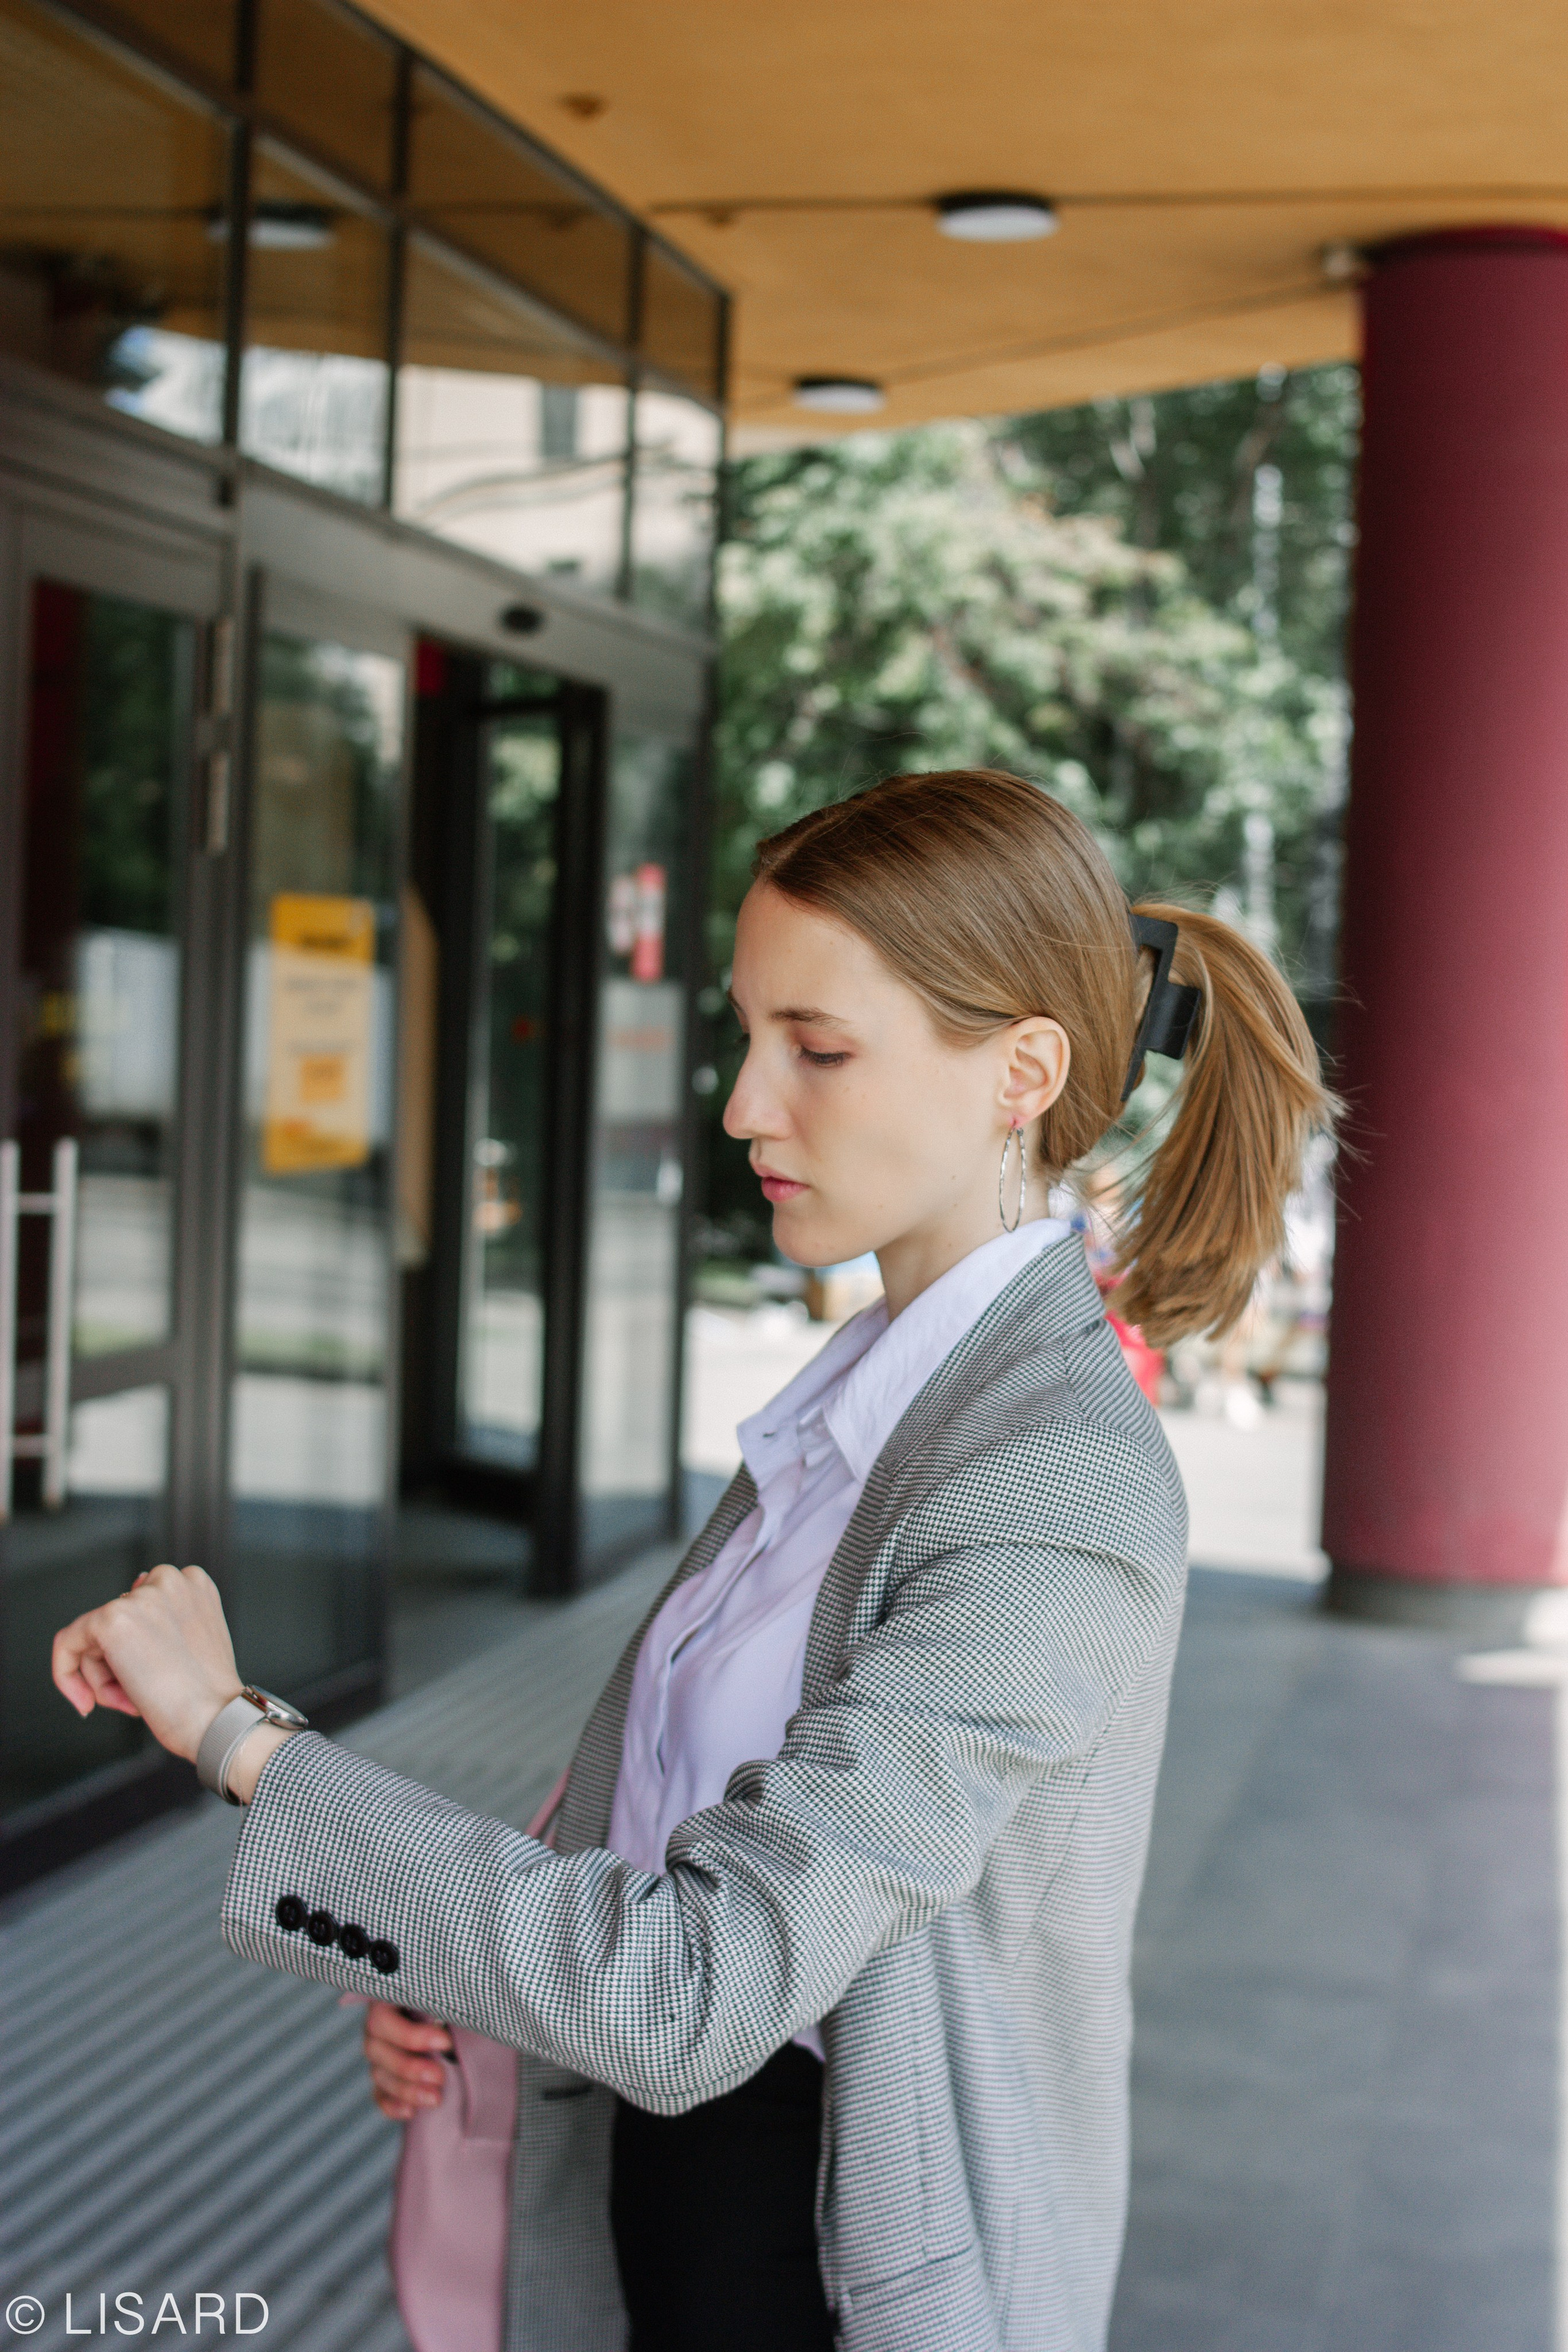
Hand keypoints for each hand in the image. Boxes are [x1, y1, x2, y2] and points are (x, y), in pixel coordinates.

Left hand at [52, 1563, 241, 1763]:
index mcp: (193, 1583)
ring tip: (132, 1702)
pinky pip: (68, 1643)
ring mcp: (140, 1597)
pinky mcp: (111, 1619)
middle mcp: (169, 1579)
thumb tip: (130, 1593)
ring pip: (93, 1637)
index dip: (138, 1650)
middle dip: (118, 1664)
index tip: (145, 1679)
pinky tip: (86, 1700)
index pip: (141, 1609)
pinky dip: (66, 1675)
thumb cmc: (208, 1695)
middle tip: (138, 1698)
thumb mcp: (193, 1644)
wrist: (214, 1718)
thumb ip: (164, 1619)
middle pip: (117, 1622)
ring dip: (104, 1678)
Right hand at [364, 2000, 454, 2121]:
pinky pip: (379, 2094)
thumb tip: (460, 2016)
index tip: (446, 2043)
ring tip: (435, 2099)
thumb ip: (445, 2005)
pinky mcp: (383, 2076)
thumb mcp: (446, 1997)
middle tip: (440, 2077)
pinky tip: (410, 2112)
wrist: (451, 2018)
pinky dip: (392, 2105)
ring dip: (406, 2090)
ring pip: (380, 2075)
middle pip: (377, 2050)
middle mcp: (377, 2028)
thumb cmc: (449, 2000)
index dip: (412, 2035)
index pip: (384, 2019)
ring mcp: (377, 2054)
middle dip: (410, 2068)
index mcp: (387, 2000)